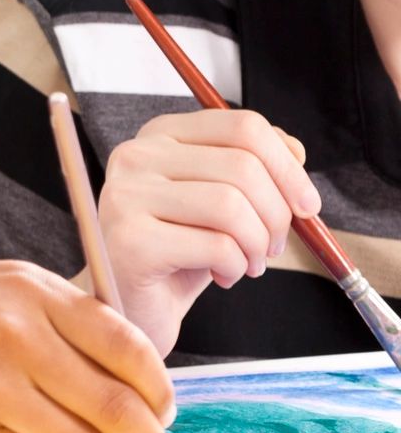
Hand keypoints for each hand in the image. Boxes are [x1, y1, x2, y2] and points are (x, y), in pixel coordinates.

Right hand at [97, 110, 319, 355]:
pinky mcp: (130, 240)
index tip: (307, 206)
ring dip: (256, 245)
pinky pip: (216, 246)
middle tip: (271, 247)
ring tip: (248, 264)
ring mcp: (125, 196)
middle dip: (276, 215)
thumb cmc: (182, 252)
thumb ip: (253, 167)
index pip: (243, 126)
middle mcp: (135, 155)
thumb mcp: (221, 202)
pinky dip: (236, 268)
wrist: (133, 306)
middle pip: (243, 166)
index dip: (289, 167)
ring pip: (231, 206)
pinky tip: (222, 277)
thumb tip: (295, 153)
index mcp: (160, 135)